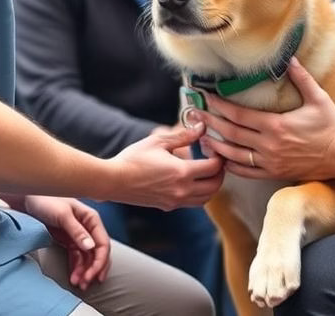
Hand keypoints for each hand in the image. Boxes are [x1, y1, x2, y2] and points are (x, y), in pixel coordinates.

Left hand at [23, 195, 110, 289]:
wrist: (28, 199)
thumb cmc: (46, 201)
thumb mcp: (62, 215)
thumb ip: (77, 231)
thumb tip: (91, 247)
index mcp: (91, 218)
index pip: (103, 243)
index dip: (100, 261)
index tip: (92, 275)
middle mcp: (88, 227)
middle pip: (98, 252)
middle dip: (94, 269)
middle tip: (85, 283)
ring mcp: (78, 235)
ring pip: (88, 257)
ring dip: (85, 271)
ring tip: (78, 284)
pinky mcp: (68, 241)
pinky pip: (77, 257)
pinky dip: (77, 268)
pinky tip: (74, 277)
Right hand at [110, 123, 224, 209]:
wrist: (114, 181)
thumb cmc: (133, 159)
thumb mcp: (159, 141)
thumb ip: (184, 135)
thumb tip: (201, 127)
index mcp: (182, 173)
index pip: (214, 168)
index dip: (219, 157)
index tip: (214, 148)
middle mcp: (182, 191)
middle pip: (215, 186)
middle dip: (220, 173)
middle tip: (216, 160)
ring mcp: (175, 201)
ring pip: (205, 199)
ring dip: (211, 186)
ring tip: (206, 172)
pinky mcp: (168, 206)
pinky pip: (192, 203)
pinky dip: (199, 194)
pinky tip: (192, 181)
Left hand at [195, 57, 334, 180]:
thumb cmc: (332, 126)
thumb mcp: (318, 98)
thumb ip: (301, 78)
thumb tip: (289, 58)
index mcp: (276, 125)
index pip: (239, 115)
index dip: (220, 106)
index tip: (207, 98)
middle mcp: (269, 145)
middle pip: (231, 133)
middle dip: (211, 123)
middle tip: (195, 114)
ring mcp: (270, 161)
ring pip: (234, 155)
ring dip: (216, 146)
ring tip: (201, 137)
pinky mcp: (274, 173)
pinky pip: (246, 171)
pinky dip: (230, 165)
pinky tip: (221, 159)